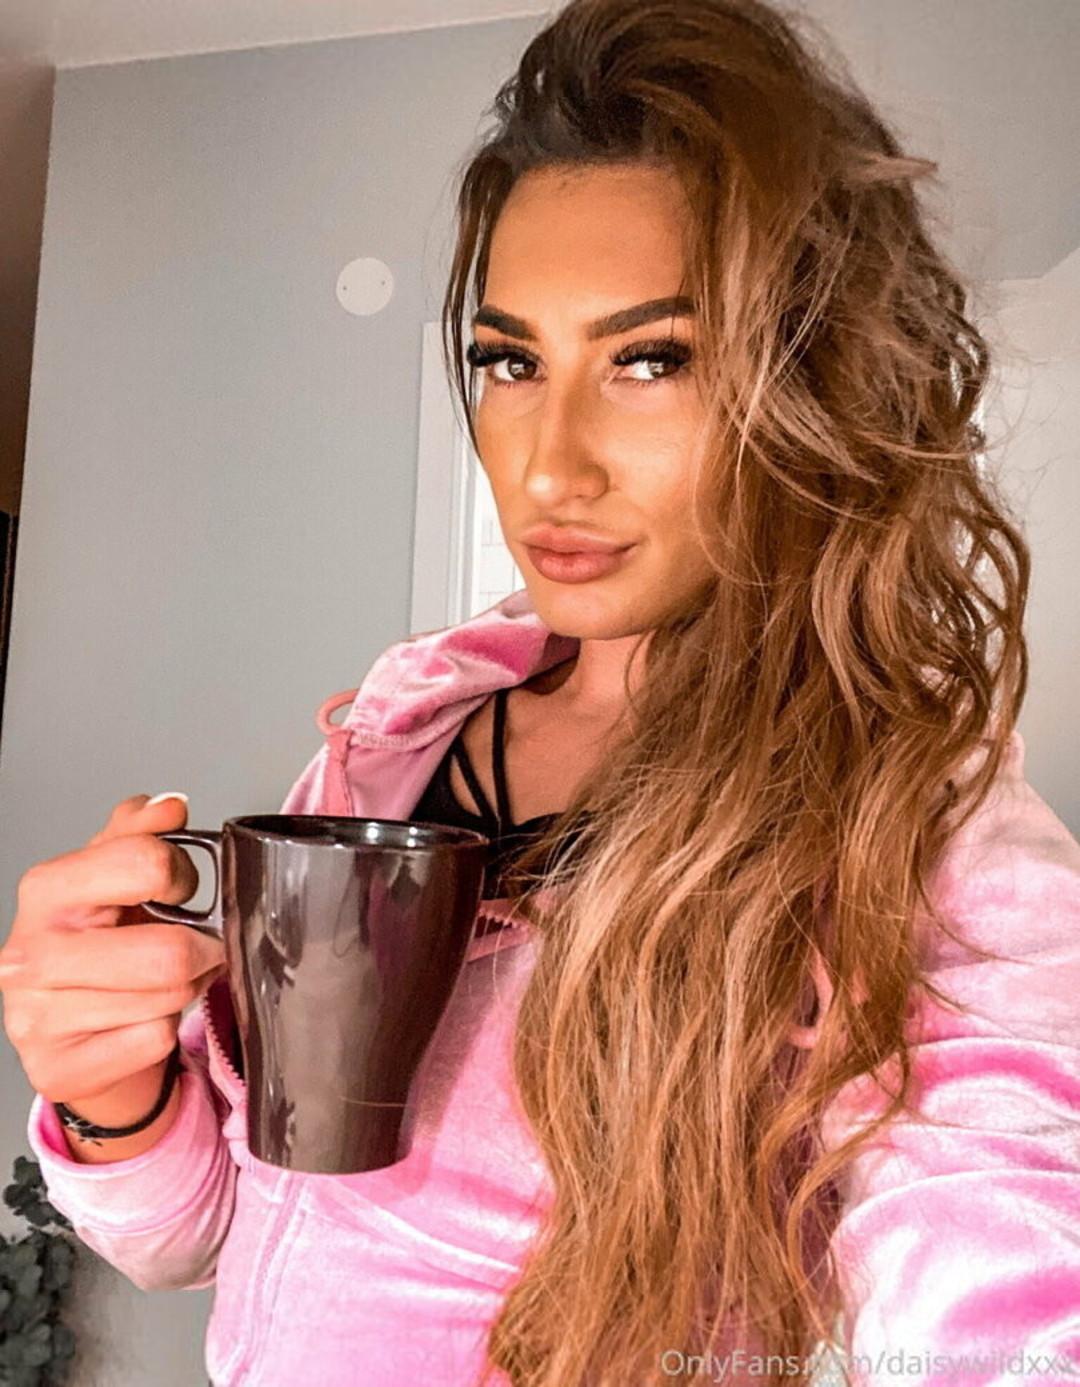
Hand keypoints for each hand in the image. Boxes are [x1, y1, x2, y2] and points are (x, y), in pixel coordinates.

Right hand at [0, 794, 224, 1112]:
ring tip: (164, 984)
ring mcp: (35, 1018)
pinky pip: (152, 1041)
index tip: (179, 889)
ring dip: (184, 991)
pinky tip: (141, 1021)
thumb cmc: (99, 947)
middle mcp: (29, 954)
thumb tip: (167, 806)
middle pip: (167, 952)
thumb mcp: (112, 880)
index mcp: (46, 890)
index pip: (145, 862)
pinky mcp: (57, 1070)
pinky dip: (163, 1033)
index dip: (182, 875)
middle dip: (199, 951)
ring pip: (166, 1000)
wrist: (73, 1034)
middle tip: (193, 949)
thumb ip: (138, 834)